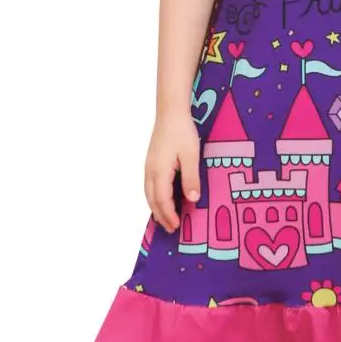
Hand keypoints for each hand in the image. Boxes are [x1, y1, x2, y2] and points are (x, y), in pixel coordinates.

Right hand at [144, 109, 201, 231]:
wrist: (170, 112)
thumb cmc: (182, 131)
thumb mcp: (191, 155)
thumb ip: (191, 178)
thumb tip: (192, 199)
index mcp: (159, 171)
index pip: (162, 200)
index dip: (169, 215)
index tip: (176, 226)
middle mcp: (150, 171)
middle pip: (152, 200)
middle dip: (160, 216)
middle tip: (170, 229)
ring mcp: (148, 166)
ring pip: (148, 193)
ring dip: (156, 208)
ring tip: (165, 219)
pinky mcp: (151, 162)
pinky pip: (149, 186)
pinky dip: (154, 197)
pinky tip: (161, 199)